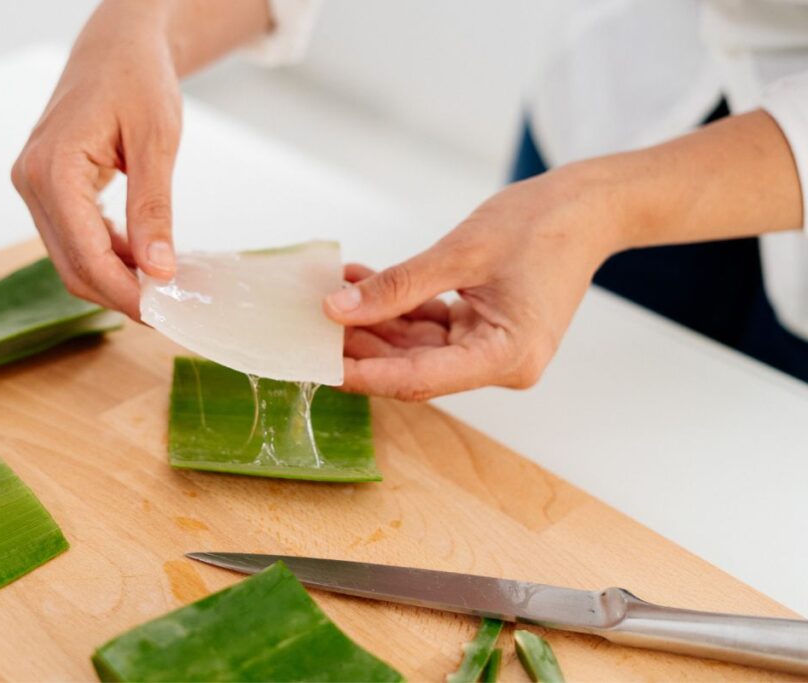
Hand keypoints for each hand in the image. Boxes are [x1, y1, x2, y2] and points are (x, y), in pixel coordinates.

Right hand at [12, 1, 183, 319]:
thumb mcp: (156, 142)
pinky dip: (110, 257)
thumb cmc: (137, 78)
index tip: (166, 314)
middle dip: (122, 295)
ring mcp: (34, 187)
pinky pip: (75, 240)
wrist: (117, 45)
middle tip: (171, 310)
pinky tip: (146, 260)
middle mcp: (31, 182)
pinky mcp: (47, 190)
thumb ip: (153, 208)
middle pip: (74, 267)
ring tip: (165, 288)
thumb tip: (159, 269)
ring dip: (117, 280)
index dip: (127, 293)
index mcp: (51, 169)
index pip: (87, 256)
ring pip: (72, 259)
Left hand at [324, 166, 620, 399]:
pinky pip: (429, 327)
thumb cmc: (543, 224)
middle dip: (361, 345)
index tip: (318, 364)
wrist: (589, 206)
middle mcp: (500, 363)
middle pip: (413, 367)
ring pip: (416, 348)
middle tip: (311, 326)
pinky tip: (361, 283)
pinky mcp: (483, 329)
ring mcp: (490, 348)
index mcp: (506, 356)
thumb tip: (338, 310)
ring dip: (373, 323)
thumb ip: (398, 286)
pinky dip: (396, 307)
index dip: (364, 374)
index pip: (419, 379)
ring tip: (330, 297)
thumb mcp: (460, 252)